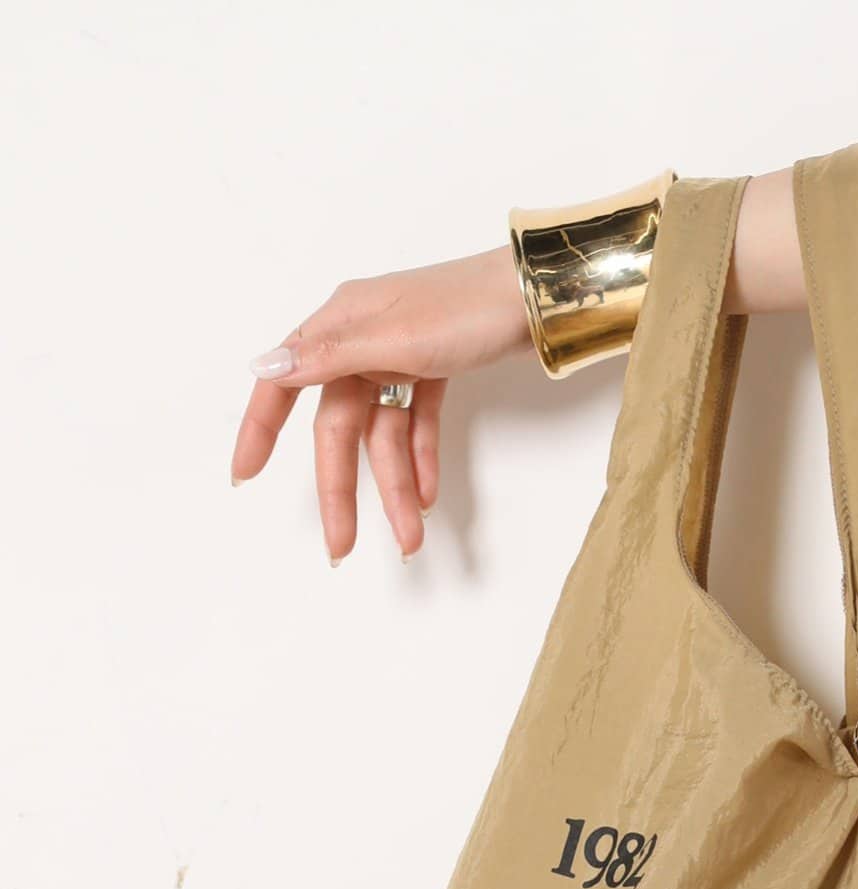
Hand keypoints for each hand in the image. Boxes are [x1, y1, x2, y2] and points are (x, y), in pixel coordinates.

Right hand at [231, 246, 530, 563]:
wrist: (538, 297)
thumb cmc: (466, 306)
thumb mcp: (393, 335)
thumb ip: (330, 356)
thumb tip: (266, 365)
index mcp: (340, 324)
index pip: (284, 382)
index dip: (261, 429)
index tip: (244, 476)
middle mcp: (362, 341)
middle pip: (340, 426)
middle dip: (343, 489)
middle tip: (341, 546)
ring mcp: (399, 356)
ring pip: (383, 434)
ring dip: (395, 487)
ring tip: (409, 539)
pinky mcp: (435, 368)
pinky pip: (416, 423)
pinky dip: (421, 459)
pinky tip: (426, 499)